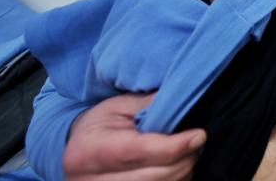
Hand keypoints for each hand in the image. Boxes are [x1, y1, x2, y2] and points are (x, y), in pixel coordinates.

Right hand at [63, 93, 205, 180]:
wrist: (77, 150)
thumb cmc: (101, 124)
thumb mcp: (120, 106)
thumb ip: (150, 105)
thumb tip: (185, 102)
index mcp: (91, 150)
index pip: (138, 152)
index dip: (174, 147)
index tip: (199, 135)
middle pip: (153, 177)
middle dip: (184, 159)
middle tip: (198, 140)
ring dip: (182, 172)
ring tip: (188, 151)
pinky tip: (177, 167)